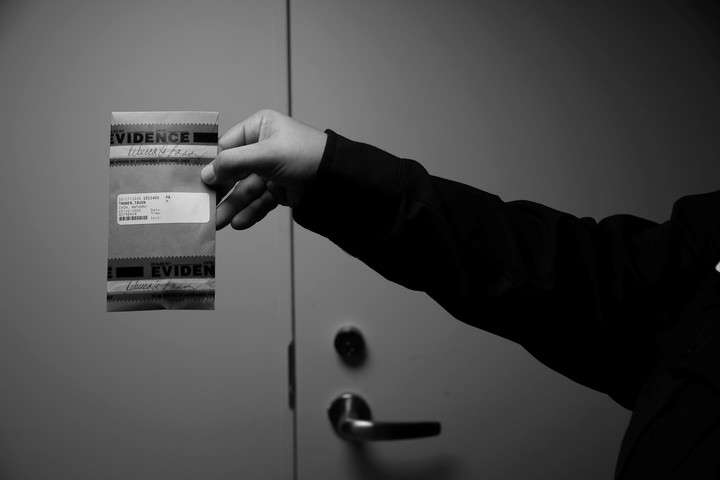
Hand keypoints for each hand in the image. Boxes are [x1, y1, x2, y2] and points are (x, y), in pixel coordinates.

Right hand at [201, 109, 326, 229]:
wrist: (339, 180)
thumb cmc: (304, 156)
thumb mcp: (266, 155)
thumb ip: (233, 163)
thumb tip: (206, 175)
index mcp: (260, 128)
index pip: (226, 146)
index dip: (210, 164)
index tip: (192, 181)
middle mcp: (264, 147)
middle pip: (234, 171)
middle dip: (220, 191)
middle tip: (202, 208)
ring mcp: (272, 170)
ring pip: (245, 190)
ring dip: (232, 206)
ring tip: (217, 223)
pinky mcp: (281, 190)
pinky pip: (260, 202)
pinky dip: (250, 212)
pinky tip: (239, 224)